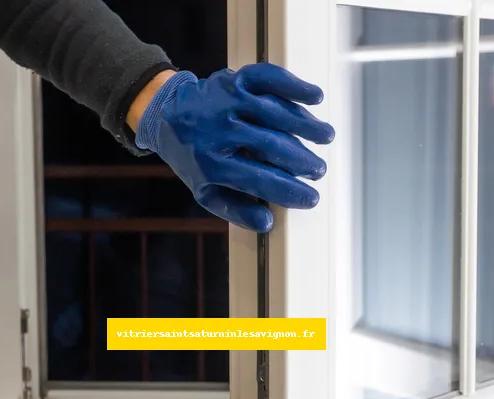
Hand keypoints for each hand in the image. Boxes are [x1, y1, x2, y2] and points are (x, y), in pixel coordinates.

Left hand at [133, 63, 335, 231]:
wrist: (167, 116)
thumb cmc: (195, 159)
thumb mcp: (206, 190)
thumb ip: (235, 209)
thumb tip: (267, 223)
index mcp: (210, 162)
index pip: (258, 180)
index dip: (289, 191)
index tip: (311, 198)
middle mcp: (219, 129)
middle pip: (271, 145)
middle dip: (301, 160)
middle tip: (318, 170)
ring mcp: (227, 100)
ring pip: (275, 112)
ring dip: (306, 125)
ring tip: (326, 138)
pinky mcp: (235, 79)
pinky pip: (268, 79)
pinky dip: (293, 85)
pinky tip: (315, 97)